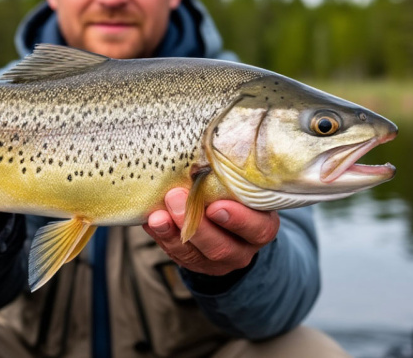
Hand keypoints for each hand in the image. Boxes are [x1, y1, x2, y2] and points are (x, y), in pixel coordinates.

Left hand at [143, 188, 279, 275]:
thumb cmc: (237, 193)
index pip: (258, 229)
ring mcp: (218, 261)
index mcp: (262, 227)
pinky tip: (150, 221)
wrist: (231, 223)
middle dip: (196, 224)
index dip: (238, 220)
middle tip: (175, 198)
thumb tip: (204, 148)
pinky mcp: (195, 264)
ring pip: (195, 255)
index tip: (215, 206)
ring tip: (156, 215)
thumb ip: (232, 175)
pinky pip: (177, 255)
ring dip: (172, 233)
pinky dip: (162, 237)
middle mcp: (243, 249)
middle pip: (221, 247)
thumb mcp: (243, 185)